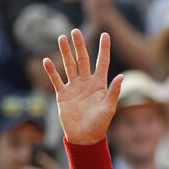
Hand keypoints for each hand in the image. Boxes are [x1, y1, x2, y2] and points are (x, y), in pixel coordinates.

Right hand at [43, 30, 123, 145]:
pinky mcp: (62, 95)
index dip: (104, 49)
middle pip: (82, 60)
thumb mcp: (109, 108)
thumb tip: (122, 76)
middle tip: (75, 31)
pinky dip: (51, 71)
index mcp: (99, 84)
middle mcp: (86, 82)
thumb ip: (114, 92)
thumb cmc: (100, 124)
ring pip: (68, 66)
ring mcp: (74, 87)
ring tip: (61, 38)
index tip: (105, 34)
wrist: (84, 138)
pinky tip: (47, 60)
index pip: (102, 62)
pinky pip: (56, 80)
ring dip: (65, 53)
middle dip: (79, 46)